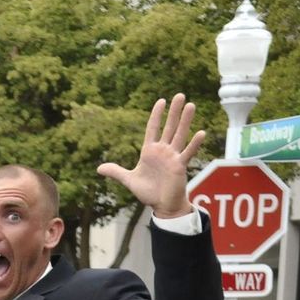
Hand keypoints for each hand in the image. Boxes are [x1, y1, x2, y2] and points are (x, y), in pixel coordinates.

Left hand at [96, 94, 205, 218]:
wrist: (161, 205)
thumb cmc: (148, 192)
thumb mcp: (129, 180)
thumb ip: (116, 172)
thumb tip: (99, 168)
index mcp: (150, 152)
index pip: (153, 129)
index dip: (156, 115)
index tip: (161, 100)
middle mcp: (163, 151)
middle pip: (169, 127)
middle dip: (173, 112)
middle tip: (180, 95)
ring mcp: (172, 157)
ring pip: (180, 135)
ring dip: (185, 121)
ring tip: (191, 105)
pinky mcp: (180, 166)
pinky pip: (188, 153)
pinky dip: (194, 144)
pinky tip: (201, 133)